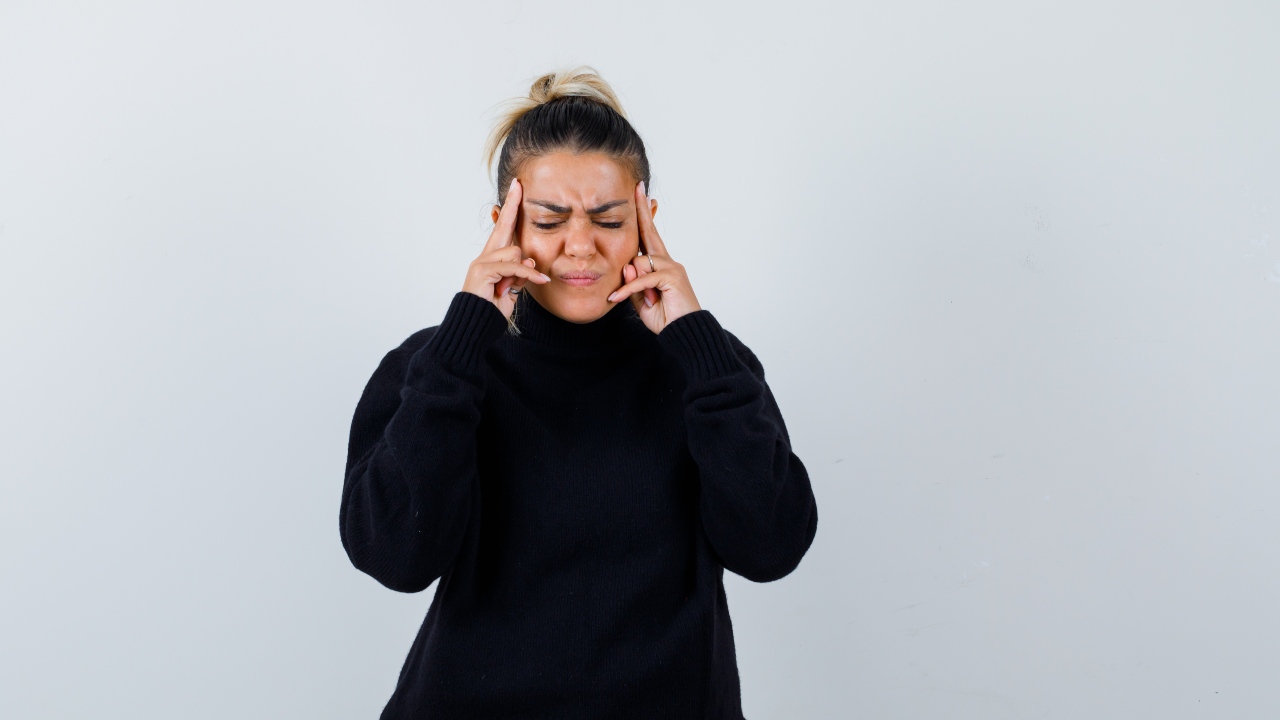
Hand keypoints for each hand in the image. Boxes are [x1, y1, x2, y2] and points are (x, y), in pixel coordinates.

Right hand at [463, 178, 549, 318]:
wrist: (475, 324)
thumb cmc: (493, 308)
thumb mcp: (513, 288)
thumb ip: (521, 272)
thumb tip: (529, 260)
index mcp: (493, 257)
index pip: (504, 228)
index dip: (510, 209)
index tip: (516, 190)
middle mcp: (486, 255)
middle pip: (503, 225)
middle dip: (512, 204)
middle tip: (518, 185)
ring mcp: (482, 261)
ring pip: (515, 252)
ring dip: (523, 271)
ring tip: (512, 288)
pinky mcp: (483, 270)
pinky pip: (515, 267)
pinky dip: (528, 275)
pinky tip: (541, 280)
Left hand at [607, 182, 700, 332]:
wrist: (685, 333)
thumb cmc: (664, 317)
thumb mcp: (640, 300)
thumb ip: (632, 283)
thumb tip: (627, 267)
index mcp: (659, 265)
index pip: (648, 238)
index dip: (644, 218)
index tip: (644, 198)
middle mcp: (667, 261)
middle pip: (650, 232)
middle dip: (643, 210)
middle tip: (639, 189)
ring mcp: (672, 267)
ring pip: (638, 263)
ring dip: (632, 284)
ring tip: (644, 302)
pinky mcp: (672, 276)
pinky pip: (641, 278)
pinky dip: (628, 289)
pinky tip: (616, 298)